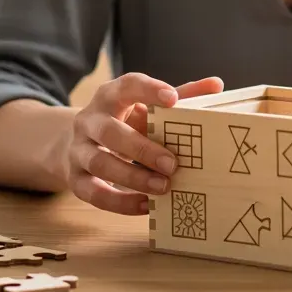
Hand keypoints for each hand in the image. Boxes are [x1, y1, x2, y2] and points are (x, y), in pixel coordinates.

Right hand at [62, 72, 222, 214]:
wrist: (81, 144)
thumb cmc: (125, 123)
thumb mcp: (147, 108)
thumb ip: (180, 96)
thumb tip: (216, 85)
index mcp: (109, 96)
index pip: (126, 86)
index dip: (148, 90)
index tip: (173, 98)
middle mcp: (89, 120)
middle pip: (109, 131)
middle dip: (141, 148)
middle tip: (173, 163)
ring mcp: (79, 150)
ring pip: (99, 163)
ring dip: (133, 177)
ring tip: (163, 187)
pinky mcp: (75, 179)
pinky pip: (94, 193)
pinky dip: (120, 203)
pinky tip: (145, 205)